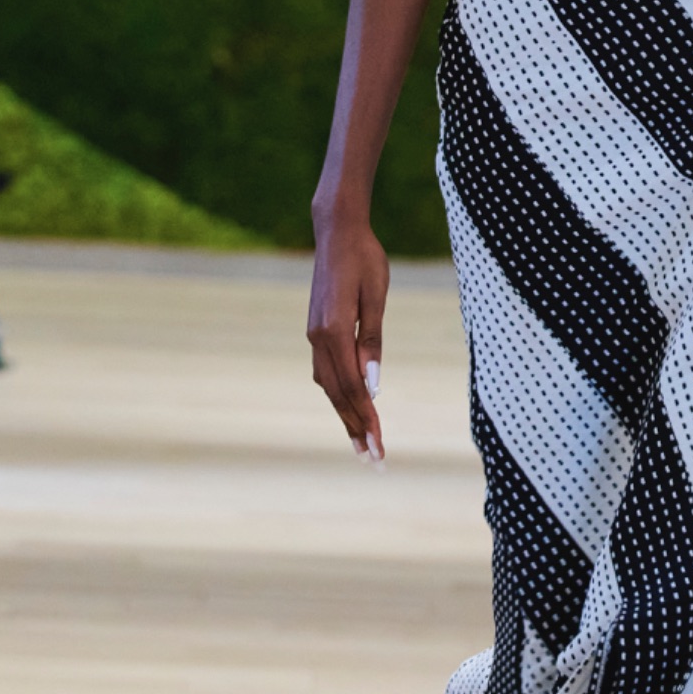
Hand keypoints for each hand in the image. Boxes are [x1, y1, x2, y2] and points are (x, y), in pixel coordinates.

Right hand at [308, 211, 389, 456]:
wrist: (337, 233)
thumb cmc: (366, 260)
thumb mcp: (376, 298)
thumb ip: (373, 341)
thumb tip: (373, 386)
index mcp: (334, 331)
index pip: (354, 388)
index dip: (367, 421)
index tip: (378, 448)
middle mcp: (318, 338)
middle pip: (339, 394)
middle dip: (356, 429)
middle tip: (372, 460)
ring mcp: (314, 335)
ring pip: (329, 386)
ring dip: (346, 415)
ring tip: (361, 443)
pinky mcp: (316, 331)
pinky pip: (326, 371)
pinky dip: (338, 393)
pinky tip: (349, 406)